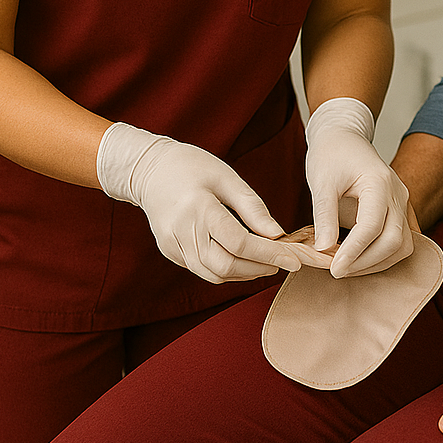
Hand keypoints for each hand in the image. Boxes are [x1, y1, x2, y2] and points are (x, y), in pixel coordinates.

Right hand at [96, 122, 303, 284]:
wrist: (150, 170)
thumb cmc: (192, 167)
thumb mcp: (227, 177)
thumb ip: (252, 207)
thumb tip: (278, 234)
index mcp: (199, 207)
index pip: (238, 242)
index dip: (268, 255)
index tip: (293, 260)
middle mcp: (182, 231)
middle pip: (225, 266)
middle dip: (258, 269)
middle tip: (282, 262)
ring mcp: (172, 244)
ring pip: (213, 275)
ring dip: (243, 274)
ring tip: (266, 263)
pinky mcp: (170, 251)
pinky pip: (201, 270)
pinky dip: (225, 270)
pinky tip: (242, 259)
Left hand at [305, 98, 414, 276]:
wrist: (343, 137)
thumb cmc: (331, 154)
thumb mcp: (321, 182)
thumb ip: (324, 215)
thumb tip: (324, 250)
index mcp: (379, 182)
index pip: (373, 226)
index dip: (354, 251)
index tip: (334, 268)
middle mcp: (397, 193)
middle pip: (394, 241)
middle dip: (366, 262)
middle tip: (337, 271)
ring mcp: (402, 203)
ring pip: (403, 246)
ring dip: (377, 263)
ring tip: (347, 267)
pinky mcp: (399, 211)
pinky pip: (401, 241)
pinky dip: (383, 256)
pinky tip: (360, 260)